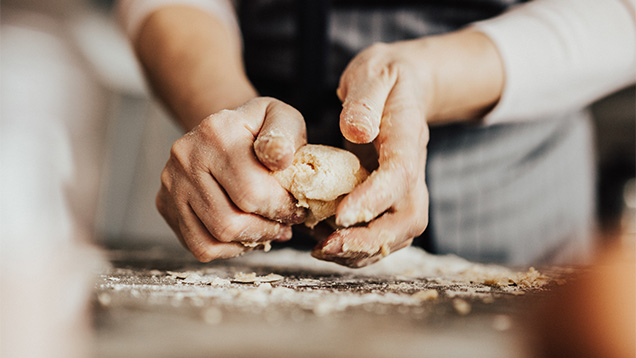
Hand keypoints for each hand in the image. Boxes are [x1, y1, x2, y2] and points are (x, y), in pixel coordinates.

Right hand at [157, 97, 306, 261]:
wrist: (223, 132)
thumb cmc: (258, 130)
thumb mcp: (280, 118)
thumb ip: (285, 135)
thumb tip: (280, 157)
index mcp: (216, 132)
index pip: (251, 191)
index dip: (282, 209)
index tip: (297, 209)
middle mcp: (186, 157)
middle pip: (230, 221)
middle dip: (267, 228)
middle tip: (285, 223)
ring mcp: (172, 183)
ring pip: (215, 238)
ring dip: (250, 240)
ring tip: (268, 228)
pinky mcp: (166, 204)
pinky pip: (200, 246)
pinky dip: (229, 248)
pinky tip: (246, 234)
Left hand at [312, 42, 431, 266]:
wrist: (405, 85)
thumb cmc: (385, 77)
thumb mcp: (373, 74)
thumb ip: (364, 100)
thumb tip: (356, 131)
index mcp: (408, 138)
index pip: (399, 176)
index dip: (373, 200)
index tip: (340, 216)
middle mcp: (413, 170)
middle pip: (407, 220)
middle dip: (369, 241)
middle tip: (326, 246)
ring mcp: (406, 188)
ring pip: (397, 234)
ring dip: (362, 251)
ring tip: (321, 249)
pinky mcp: (393, 198)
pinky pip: (383, 233)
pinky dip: (358, 246)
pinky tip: (326, 242)